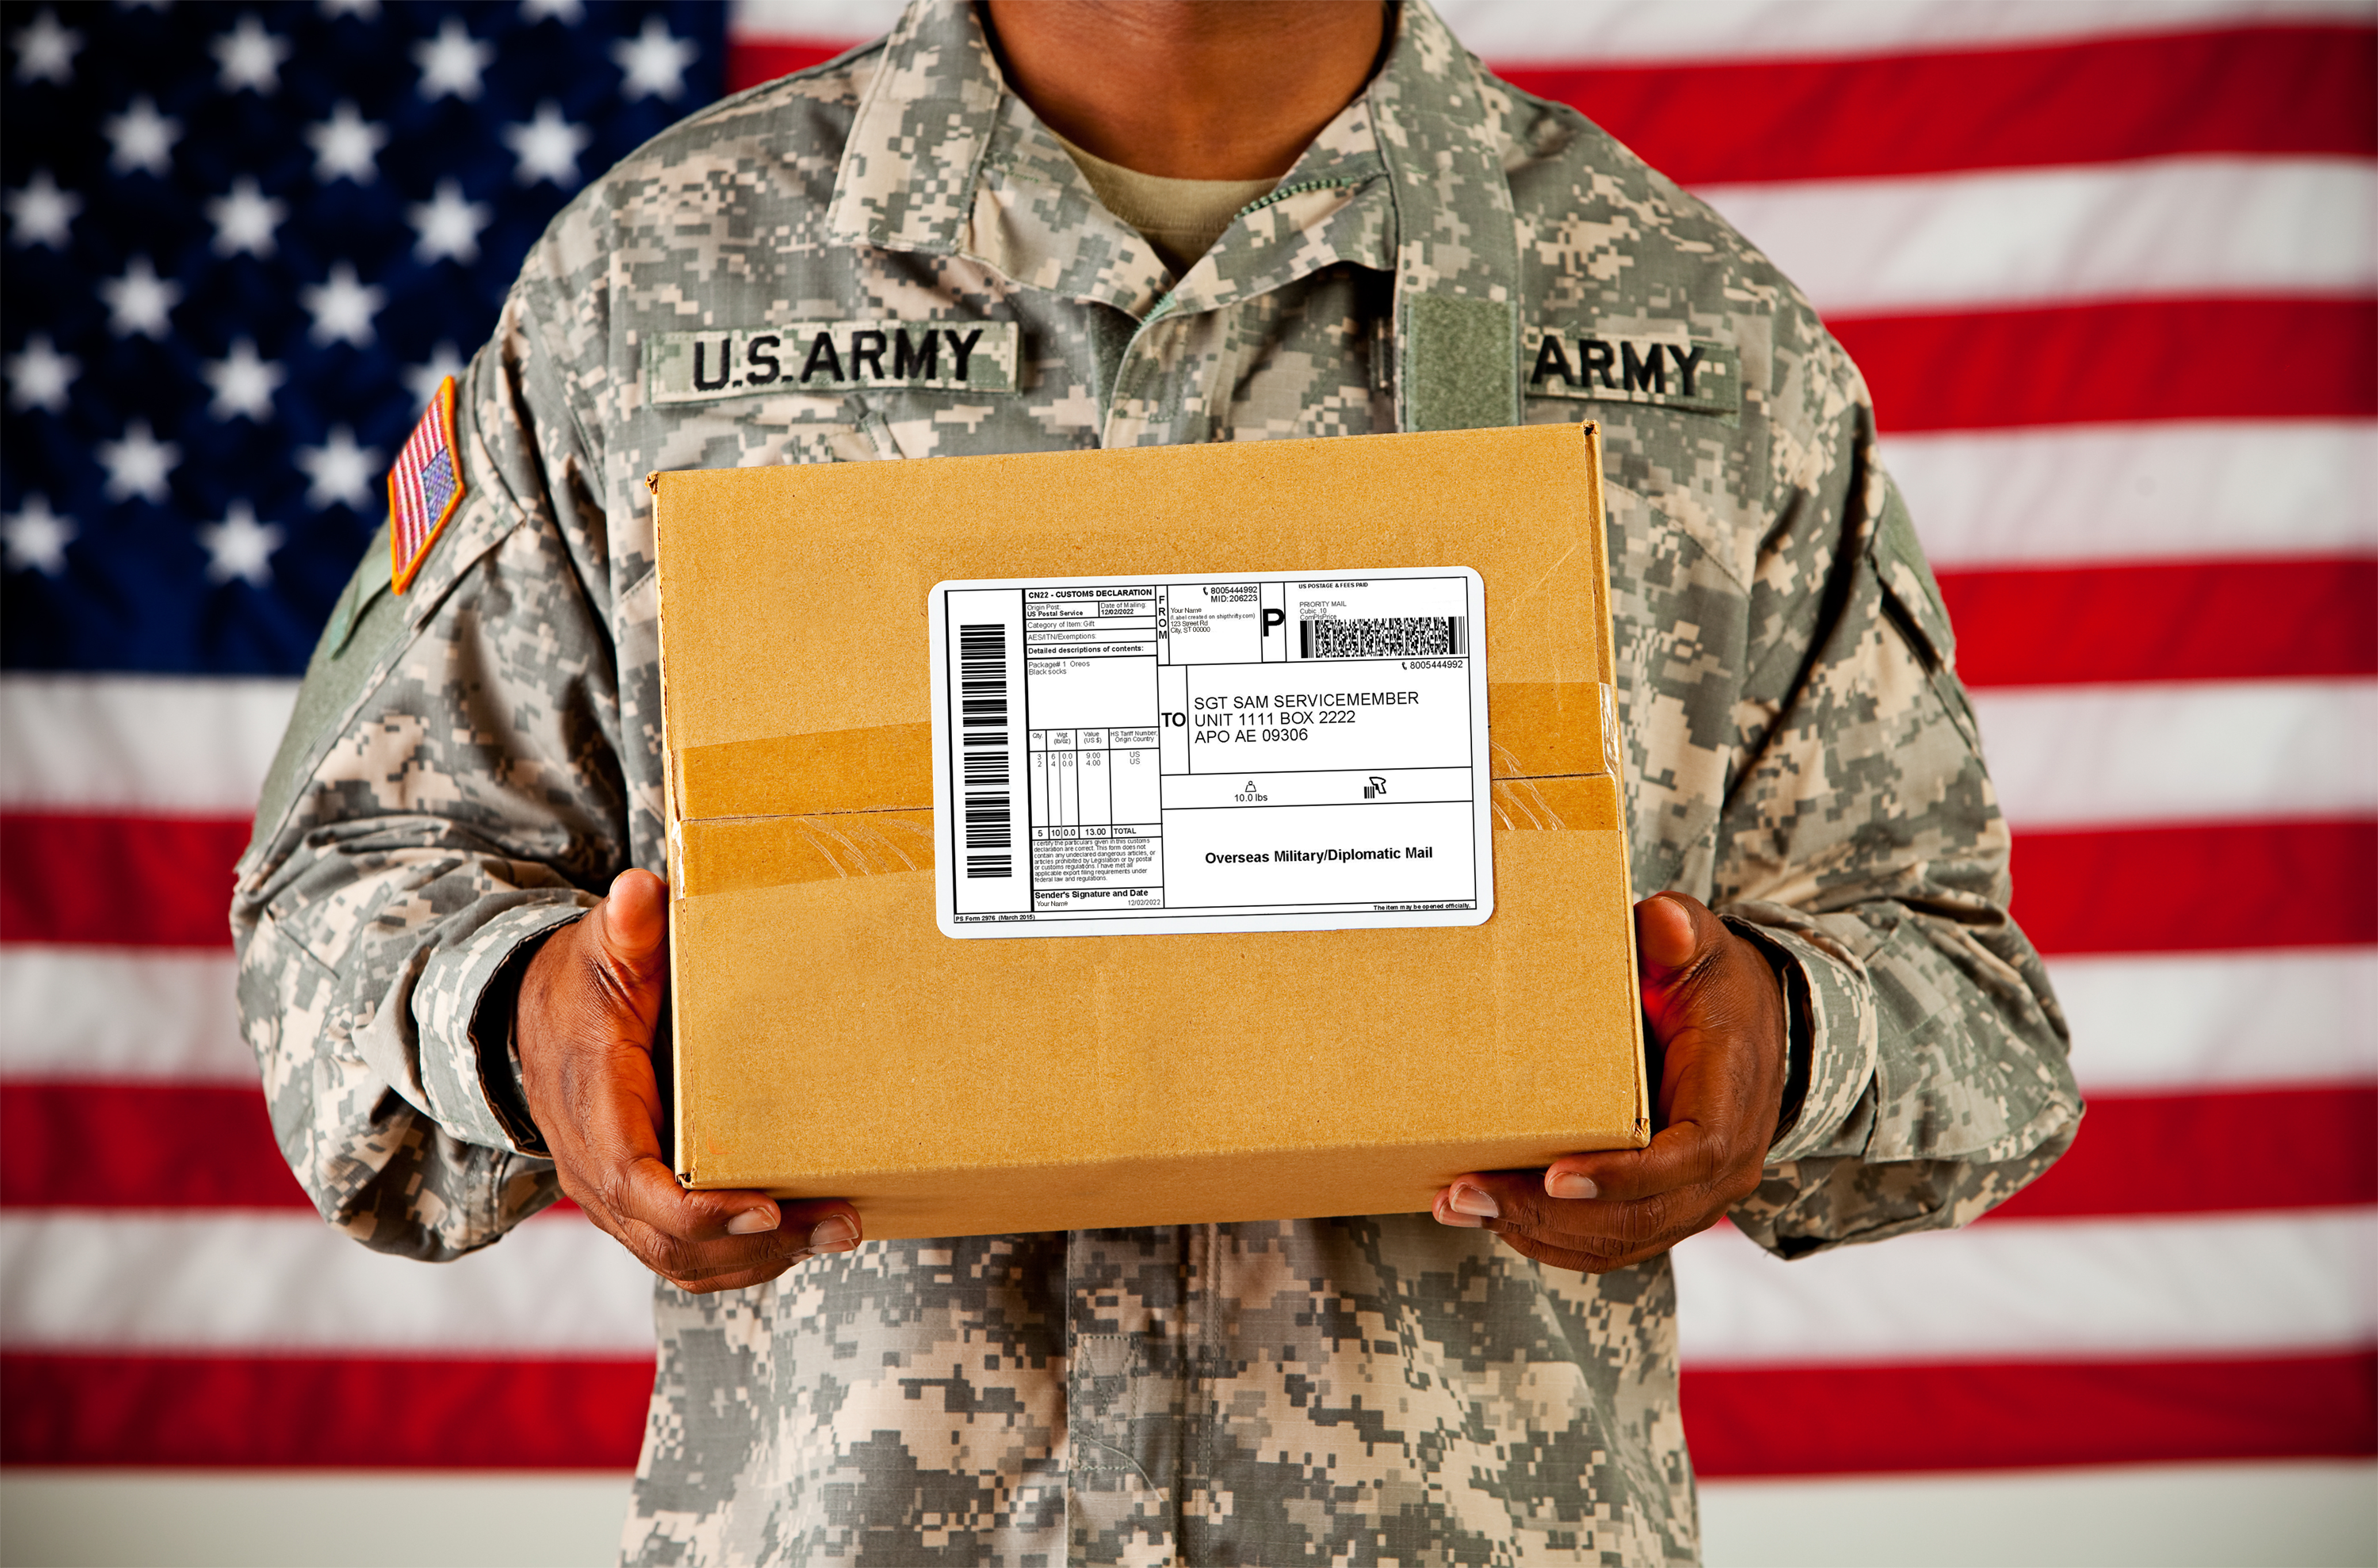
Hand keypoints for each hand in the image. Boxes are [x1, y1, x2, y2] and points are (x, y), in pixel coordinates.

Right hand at [516, 868, 859, 1291]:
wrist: (529, 1020)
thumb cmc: (576, 984)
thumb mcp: (601, 948)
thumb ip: (626, 927)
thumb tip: (640, 890)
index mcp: (594, 1110)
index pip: (637, 1184)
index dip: (698, 1210)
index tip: (765, 1207)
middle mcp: (596, 1168)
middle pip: (671, 1240)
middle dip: (757, 1243)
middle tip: (840, 1222)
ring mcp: (613, 1195)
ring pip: (681, 1260)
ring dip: (761, 1258)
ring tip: (838, 1231)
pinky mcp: (635, 1204)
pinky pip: (684, 1254)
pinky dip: (742, 1258)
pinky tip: (801, 1237)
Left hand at [1431, 892, 1786, 1271]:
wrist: (1752, 1026)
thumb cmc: (1716, 987)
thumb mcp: (1704, 947)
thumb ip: (1681, 933)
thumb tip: (1663, 924)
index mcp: (1731, 1104)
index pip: (1686, 1158)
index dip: (1622, 1175)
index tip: (1557, 1173)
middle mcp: (1721, 1167)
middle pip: (1639, 1216)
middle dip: (1550, 1212)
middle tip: (1471, 1191)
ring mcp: (1692, 1197)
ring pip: (1617, 1240)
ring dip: (1536, 1231)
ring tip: (1461, 1205)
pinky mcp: (1661, 1208)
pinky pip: (1608, 1242)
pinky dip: (1549, 1237)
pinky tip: (1491, 1218)